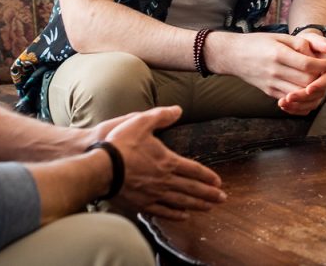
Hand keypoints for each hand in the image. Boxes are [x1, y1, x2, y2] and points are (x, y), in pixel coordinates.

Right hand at [105, 106, 225, 219]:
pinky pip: (163, 211)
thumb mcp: (142, 122)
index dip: (207, 176)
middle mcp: (165, 180)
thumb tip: (178, 109)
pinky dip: (175, 214)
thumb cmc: (121, 144)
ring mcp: (154, 194)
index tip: (218, 182)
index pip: (194, 169)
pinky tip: (183, 216)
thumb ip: (161, 115)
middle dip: (209, 194)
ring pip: (181, 201)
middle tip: (222, 199)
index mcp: (168, 161)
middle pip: (192, 188)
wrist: (102, 168)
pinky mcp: (142, 204)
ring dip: (197, 205)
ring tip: (209, 208)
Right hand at [208, 31, 325, 100]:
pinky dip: (302, 98)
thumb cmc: (258, 43)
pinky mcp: (269, 92)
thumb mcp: (280, 37)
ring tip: (319, 81)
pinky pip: (290, 101)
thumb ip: (302, 43)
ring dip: (314, 90)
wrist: (233, 55)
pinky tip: (308, 90)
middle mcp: (275, 71)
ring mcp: (271, 84)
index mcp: (278, 54)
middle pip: (306, 81)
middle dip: (321, 78)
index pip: (307, 65)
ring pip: (300, 93)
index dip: (323, 65)